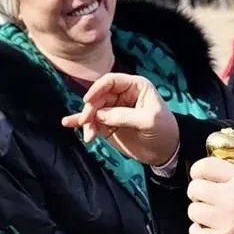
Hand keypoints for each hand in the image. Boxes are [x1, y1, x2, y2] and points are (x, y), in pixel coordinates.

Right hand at [61, 73, 179, 166]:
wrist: (166, 152)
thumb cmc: (164, 130)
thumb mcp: (148, 121)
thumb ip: (124, 116)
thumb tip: (100, 115)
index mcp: (135, 86)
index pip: (111, 81)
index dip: (97, 88)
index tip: (88, 101)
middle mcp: (122, 95)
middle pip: (99, 96)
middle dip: (91, 109)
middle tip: (88, 123)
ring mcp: (113, 110)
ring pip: (93, 110)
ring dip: (87, 121)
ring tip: (88, 136)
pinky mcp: (108, 124)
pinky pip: (92, 121)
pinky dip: (80, 122)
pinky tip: (67, 123)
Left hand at [186, 158, 233, 233]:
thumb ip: (231, 176)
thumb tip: (209, 175)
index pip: (204, 166)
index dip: (198, 171)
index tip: (200, 176)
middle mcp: (231, 198)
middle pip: (194, 189)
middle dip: (198, 192)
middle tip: (206, 196)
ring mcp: (226, 221)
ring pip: (193, 211)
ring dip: (199, 212)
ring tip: (210, 214)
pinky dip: (198, 232)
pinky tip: (207, 228)